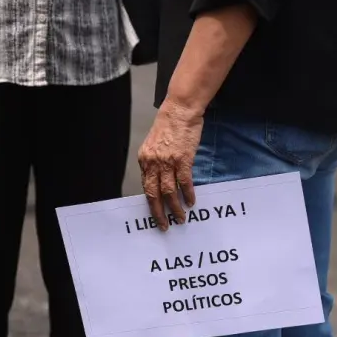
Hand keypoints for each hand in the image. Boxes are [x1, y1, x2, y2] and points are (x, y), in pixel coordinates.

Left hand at [138, 100, 202, 230]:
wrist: (180, 110)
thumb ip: (155, 162)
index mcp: (145, 160)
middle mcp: (153, 163)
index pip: (146, 187)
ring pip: (169, 192)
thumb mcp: (155, 145)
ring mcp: (168, 162)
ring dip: (175, 207)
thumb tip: (159, 180)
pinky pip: (184, 182)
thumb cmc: (169, 126)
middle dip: (159, 213)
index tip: (156, 215)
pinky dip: (188, 194)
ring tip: (180, 218)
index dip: (151, 204)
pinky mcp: (182, 160)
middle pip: (154, 194)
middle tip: (164, 225)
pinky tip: (191, 202)